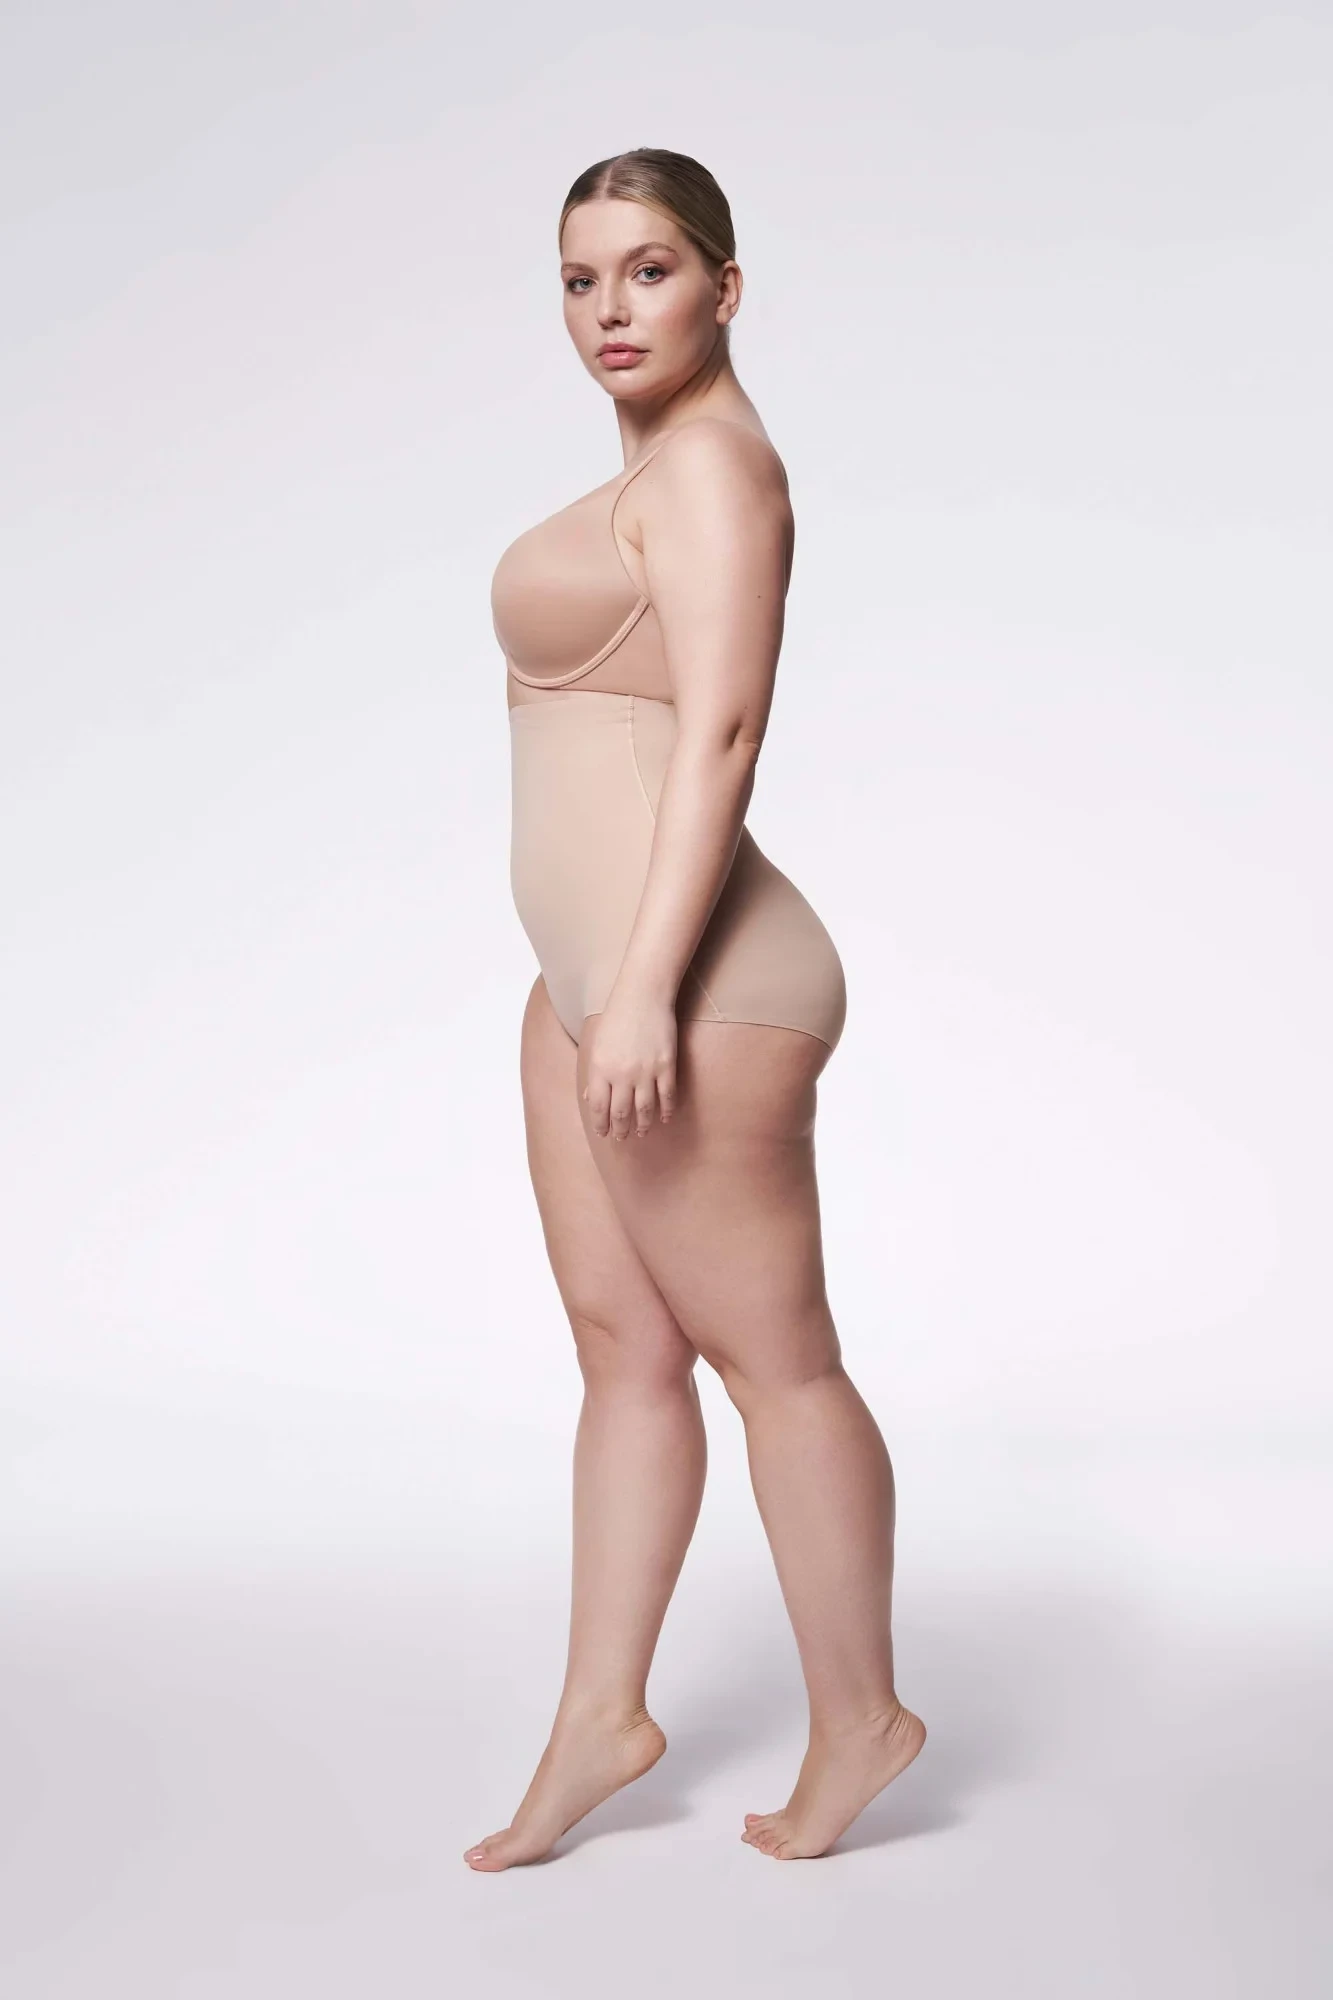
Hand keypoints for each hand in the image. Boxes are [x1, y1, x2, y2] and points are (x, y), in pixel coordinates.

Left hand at [581, 991, 677, 1139]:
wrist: (643, 995)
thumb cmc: (617, 1017)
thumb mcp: (597, 1044)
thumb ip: (595, 1074)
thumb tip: (590, 1098)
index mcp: (600, 1069)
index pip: (599, 1108)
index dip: (600, 1125)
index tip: (603, 1134)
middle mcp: (621, 1074)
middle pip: (621, 1113)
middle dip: (620, 1130)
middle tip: (622, 1138)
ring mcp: (646, 1071)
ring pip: (644, 1109)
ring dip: (643, 1125)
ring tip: (642, 1132)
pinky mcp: (666, 1066)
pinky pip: (667, 1096)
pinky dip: (666, 1111)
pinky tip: (664, 1118)